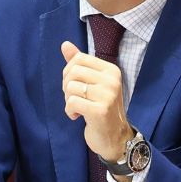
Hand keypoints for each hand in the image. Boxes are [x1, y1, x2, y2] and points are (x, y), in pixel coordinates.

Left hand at [60, 41, 133, 163]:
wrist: (115, 137)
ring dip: (68, 100)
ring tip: (78, 107)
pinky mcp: (100, 111)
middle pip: (72, 72)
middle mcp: (112, 80)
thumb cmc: (101, 108)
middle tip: (75, 98)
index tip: (76, 85)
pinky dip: (69, 111)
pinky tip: (77, 116)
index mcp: (111, 70)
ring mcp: (108, 95)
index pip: (78, 59)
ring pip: (70, 87)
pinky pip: (71, 102)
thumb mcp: (92, 83)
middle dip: (67, 86)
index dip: (69, 72)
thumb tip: (64, 44)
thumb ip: (79, 63)